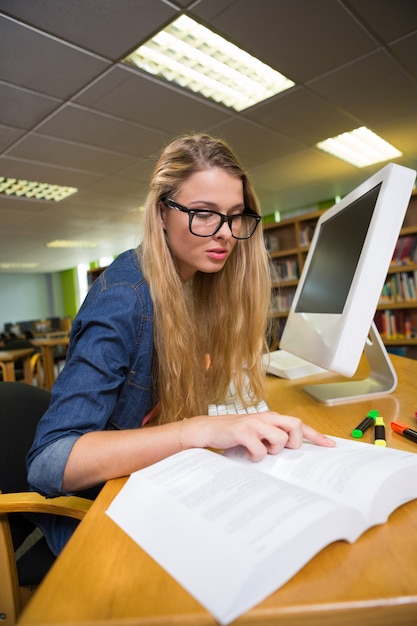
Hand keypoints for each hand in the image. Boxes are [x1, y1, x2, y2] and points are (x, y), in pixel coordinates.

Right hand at [184, 411, 334, 461]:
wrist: (207, 430)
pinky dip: (256, 457)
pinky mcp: (243, 431)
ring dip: (273, 450)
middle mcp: (265, 417)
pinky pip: (260, 450)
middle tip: (284, 450)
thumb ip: (272, 438)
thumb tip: (291, 451)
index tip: (330, 445)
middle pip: (295, 425)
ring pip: (280, 439)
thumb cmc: (233, 435)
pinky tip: (248, 454)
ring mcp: (254, 423)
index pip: (299, 424)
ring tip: (260, 451)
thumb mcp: (256, 434)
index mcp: (271, 418)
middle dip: (295, 442)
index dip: (316, 436)